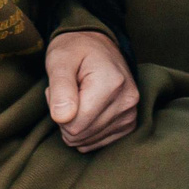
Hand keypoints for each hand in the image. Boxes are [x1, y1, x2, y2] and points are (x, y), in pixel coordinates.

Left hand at [45, 29, 138, 152]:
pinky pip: (97, 143)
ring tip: (78, 97)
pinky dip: (86, 129)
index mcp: (112, 83)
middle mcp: (127, 101)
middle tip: (68, 92)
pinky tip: (89, 108)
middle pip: (80, 135)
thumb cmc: (76, 50)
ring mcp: (130, 114)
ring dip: (75, 123)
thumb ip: (60, 88)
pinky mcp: (129, 123)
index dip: (58, 110)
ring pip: (87, 141)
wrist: (99, 45)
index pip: (74, 125)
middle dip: (66, 118)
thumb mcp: (60, 60)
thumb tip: (62, 118)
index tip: (62, 88)